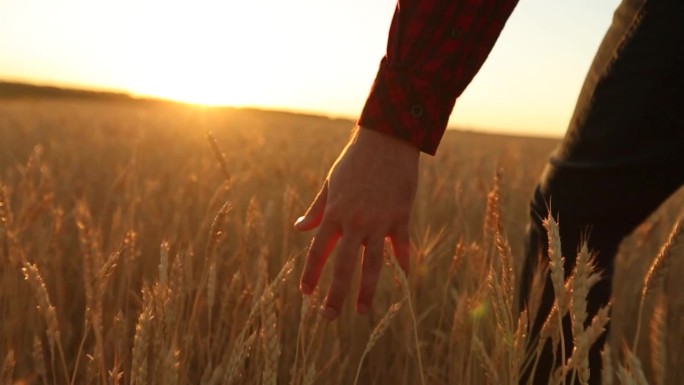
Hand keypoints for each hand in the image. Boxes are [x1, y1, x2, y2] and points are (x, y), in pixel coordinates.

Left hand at [295, 126, 418, 319]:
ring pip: (372, 264)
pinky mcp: (401, 216)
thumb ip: (317, 210)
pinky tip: (404, 278)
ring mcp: (379, 221)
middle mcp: (355, 221)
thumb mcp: (331, 184)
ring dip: (366, 290)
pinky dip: (403, 262)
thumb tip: (299, 228)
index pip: (317, 251)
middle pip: (343, 266)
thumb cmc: (354, 161)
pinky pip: (402, 246)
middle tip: (328, 317)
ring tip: (362, 312)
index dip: (311, 274)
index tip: (306, 294)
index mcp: (334, 214)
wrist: (386, 140)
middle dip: (335, 294)